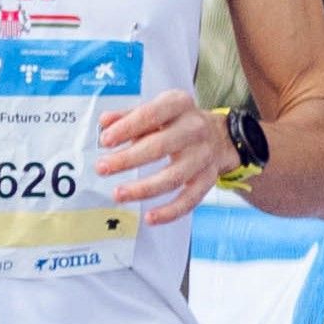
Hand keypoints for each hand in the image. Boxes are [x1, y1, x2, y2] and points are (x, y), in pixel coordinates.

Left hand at [91, 88, 232, 212]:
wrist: (221, 136)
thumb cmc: (176, 121)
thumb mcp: (156, 109)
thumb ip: (128, 115)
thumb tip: (104, 122)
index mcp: (179, 105)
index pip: (152, 114)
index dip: (127, 128)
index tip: (105, 141)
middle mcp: (195, 129)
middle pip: (161, 147)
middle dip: (128, 159)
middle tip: (102, 168)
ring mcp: (204, 156)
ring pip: (174, 177)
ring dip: (144, 188)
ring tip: (118, 194)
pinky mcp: (209, 178)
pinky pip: (191, 199)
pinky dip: (171, 211)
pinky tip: (150, 218)